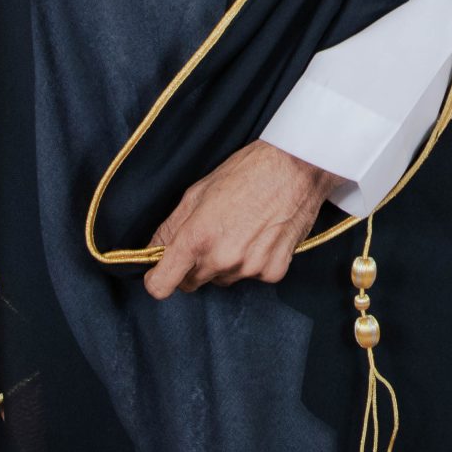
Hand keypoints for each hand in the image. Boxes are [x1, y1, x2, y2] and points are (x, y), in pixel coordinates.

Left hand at [143, 140, 341, 299]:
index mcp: (196, 238)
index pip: (161, 285)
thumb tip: (153, 249)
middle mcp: (221, 259)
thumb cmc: (247, 171)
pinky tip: (262, 236)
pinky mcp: (273, 271)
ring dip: (225, 263)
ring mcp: (249, 268)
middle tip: (210, 237)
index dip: (157, 279)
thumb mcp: (198, 191)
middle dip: (193, 266)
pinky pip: (251, 276)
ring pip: (223, 279)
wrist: (298, 167)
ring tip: (241, 229)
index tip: (162, 271)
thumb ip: (171, 226)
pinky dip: (253, 261)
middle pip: (192, 283)